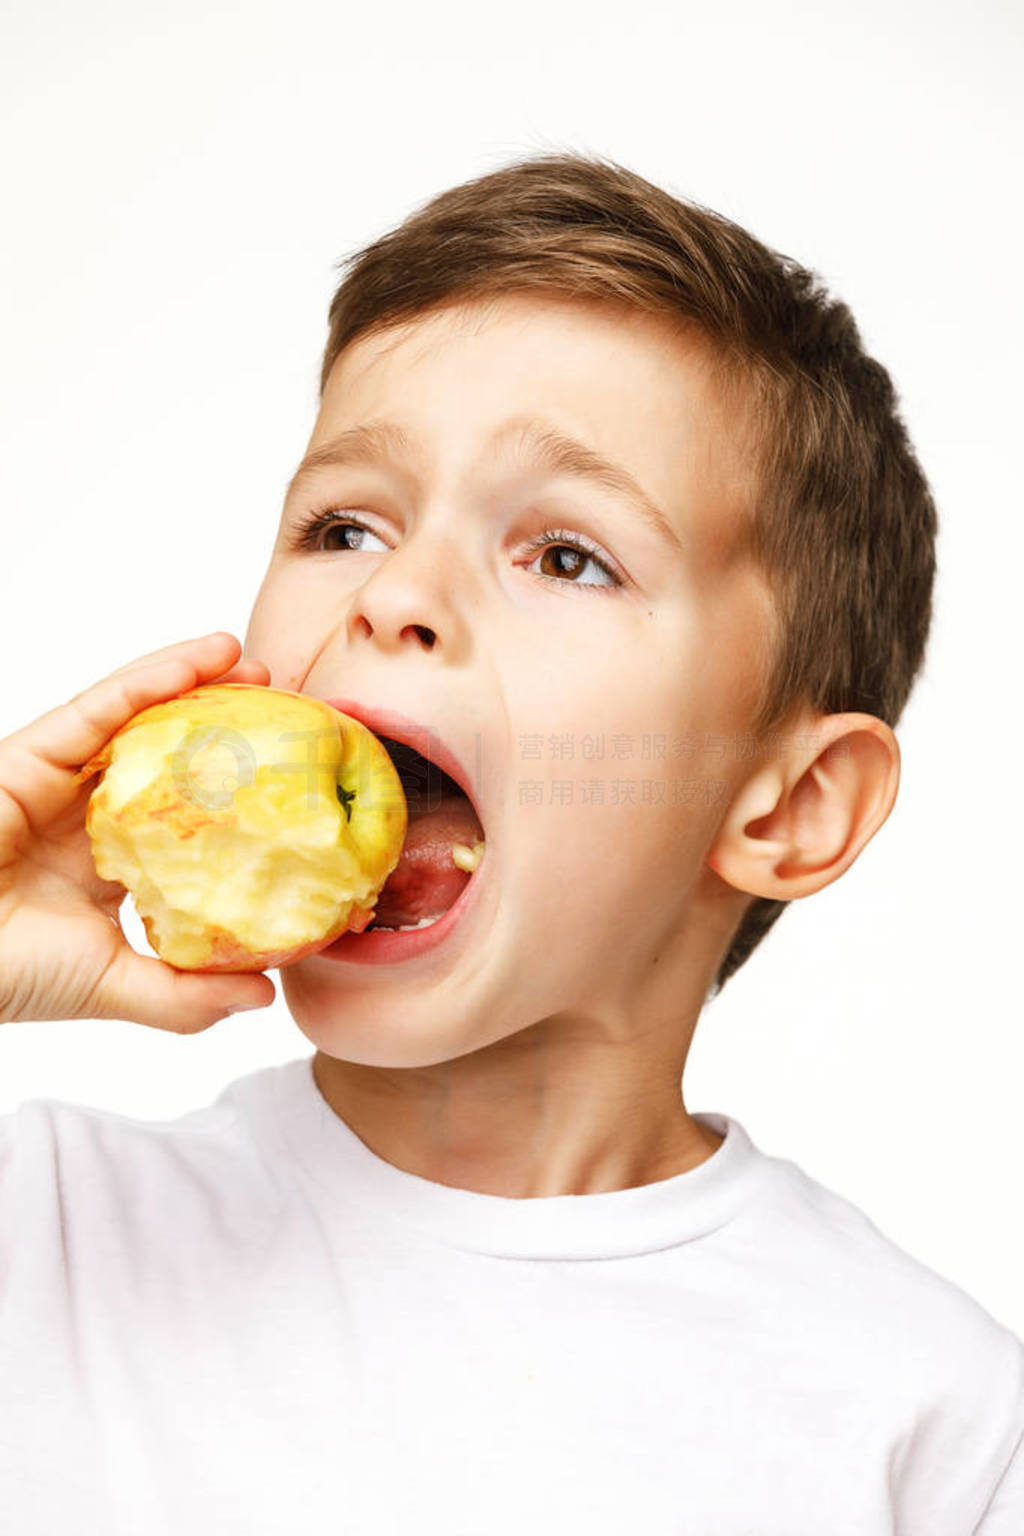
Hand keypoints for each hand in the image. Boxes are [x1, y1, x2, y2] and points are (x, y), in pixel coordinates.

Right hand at [0, 632, 277, 1030]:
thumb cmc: (5, 972)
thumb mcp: (112, 985)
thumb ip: (184, 996)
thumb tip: (265, 996)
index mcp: (110, 865)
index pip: (184, 818)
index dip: (236, 797)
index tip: (294, 783)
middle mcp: (89, 815)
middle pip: (167, 756)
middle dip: (224, 727)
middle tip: (286, 708)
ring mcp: (61, 780)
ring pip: (138, 717)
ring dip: (197, 682)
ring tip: (253, 663)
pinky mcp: (32, 752)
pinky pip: (101, 706)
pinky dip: (151, 678)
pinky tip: (203, 659)